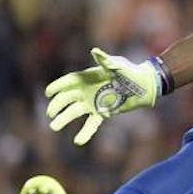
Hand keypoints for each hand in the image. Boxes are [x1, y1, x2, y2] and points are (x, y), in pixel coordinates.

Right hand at [46, 48, 160, 144]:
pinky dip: (85, 133)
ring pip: (74, 112)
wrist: (144, 86)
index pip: (68, 82)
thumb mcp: (117, 65)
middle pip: (67, 98)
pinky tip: (77, 141)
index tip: (48, 93)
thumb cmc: (130, 72)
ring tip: (54, 127)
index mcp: (88, 77)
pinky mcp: (102, 113)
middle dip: (57, 105)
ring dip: (64, 119)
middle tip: (51, 114)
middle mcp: (87, 90)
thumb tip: (95, 52)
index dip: (58, 86)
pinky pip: (91, 124)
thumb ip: (105, 61)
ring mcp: (93, 102)